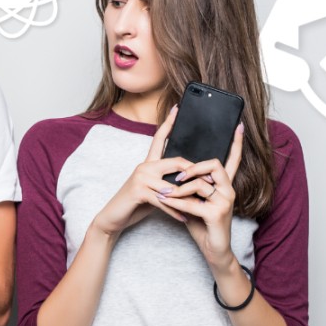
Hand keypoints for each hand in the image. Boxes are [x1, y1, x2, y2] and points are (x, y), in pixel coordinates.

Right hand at [91, 105, 193, 237]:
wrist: (113, 218)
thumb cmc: (135, 204)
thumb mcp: (153, 190)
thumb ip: (167, 181)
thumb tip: (188, 180)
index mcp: (148, 163)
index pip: (159, 139)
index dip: (168, 122)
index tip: (178, 108)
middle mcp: (144, 166)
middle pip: (176, 162)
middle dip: (195, 174)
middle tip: (211, 182)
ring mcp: (140, 177)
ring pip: (174, 185)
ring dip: (188, 198)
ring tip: (201, 205)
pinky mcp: (138, 191)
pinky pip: (165, 200)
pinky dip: (176, 211)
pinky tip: (184, 217)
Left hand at [154, 123, 244, 269]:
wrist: (213, 250)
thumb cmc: (202, 224)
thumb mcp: (195, 200)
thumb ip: (190, 185)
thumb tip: (175, 170)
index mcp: (224, 185)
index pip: (233, 159)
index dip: (236, 143)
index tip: (239, 125)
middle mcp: (229, 190)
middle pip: (214, 165)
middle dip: (192, 167)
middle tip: (176, 177)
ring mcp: (225, 202)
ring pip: (200, 184)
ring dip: (178, 189)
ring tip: (163, 193)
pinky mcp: (217, 215)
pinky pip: (192, 203)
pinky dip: (176, 203)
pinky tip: (165, 203)